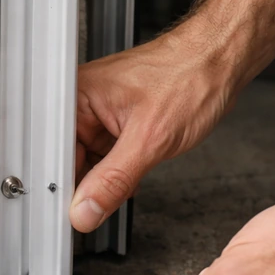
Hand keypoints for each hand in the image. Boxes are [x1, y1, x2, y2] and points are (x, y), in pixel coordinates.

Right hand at [70, 25, 237, 232]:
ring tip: (132, 169)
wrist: (221, 63)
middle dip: (90, 184)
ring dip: (108, 178)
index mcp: (76, 96)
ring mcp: (99, 115)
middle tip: (108, 195)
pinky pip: (106, 159)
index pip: (54, 154)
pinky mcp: (116, 125)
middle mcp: (82, 104)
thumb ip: (113, 181)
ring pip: (89, 164)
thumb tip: (86, 210)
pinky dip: (121, 171)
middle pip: (68, 161)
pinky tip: (136, 168)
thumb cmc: (190, 76)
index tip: (77, 208)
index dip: (64, 185)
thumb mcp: (149, 139)